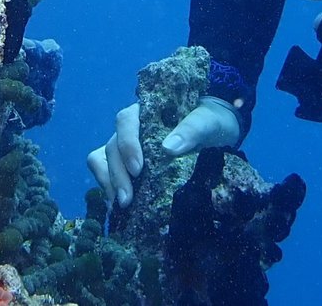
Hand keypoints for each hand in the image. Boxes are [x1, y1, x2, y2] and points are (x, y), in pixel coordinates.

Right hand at [86, 99, 240, 206]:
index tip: (138, 169)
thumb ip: (192, 128)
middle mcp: (131, 129)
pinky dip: (108, 188)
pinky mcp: (127, 167)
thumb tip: (168, 147)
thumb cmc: (212, 121)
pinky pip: (106, 174)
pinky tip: (119, 208)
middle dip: (116, 174)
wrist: (219, 134)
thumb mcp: (209, 121)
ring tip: (121, 206)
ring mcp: (127, 148)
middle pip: (112, 147)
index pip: (126, 121)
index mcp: (146, 112)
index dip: (127, 145)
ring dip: (108, 182)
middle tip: (127, 200)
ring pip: (102, 160)